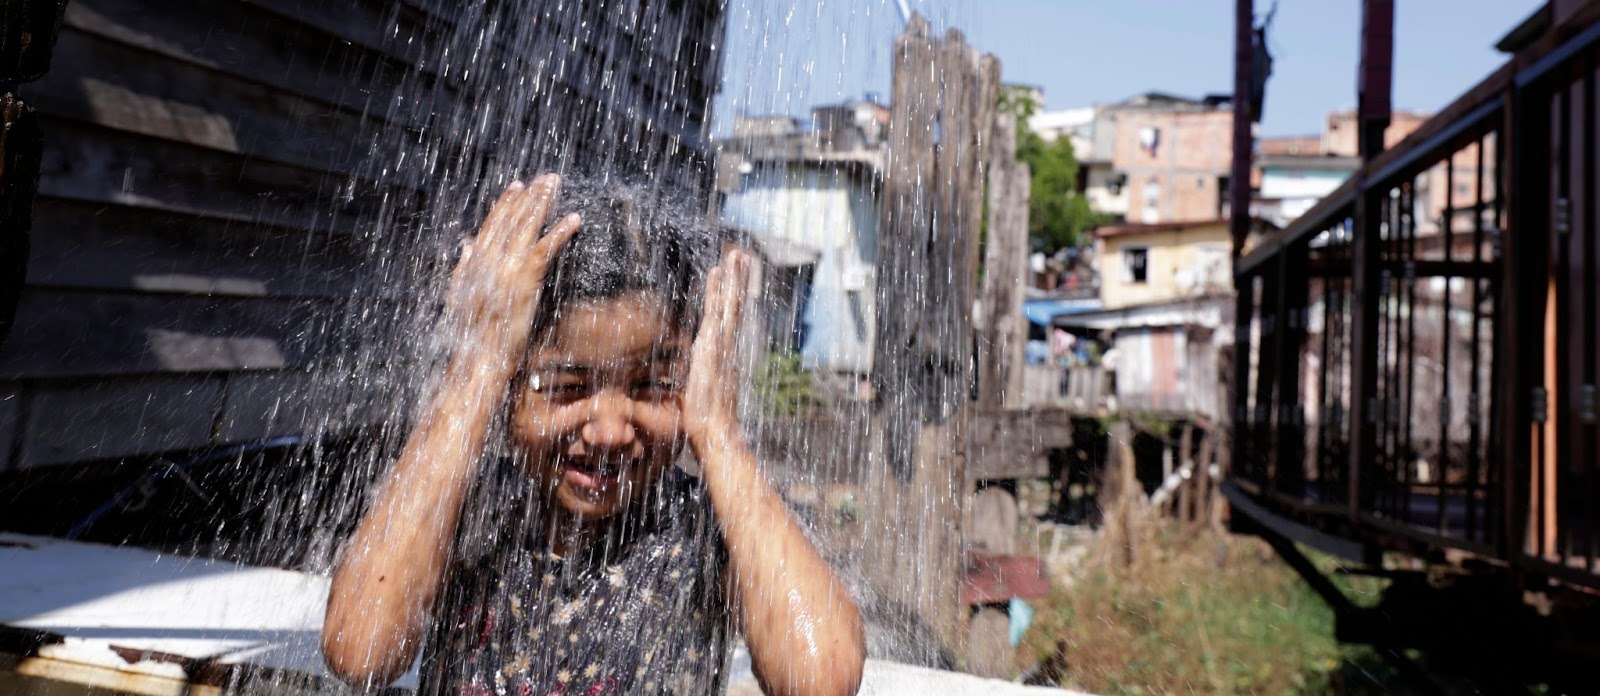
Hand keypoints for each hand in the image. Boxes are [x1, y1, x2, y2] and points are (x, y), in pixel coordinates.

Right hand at [443, 174, 579, 383]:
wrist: (478, 357)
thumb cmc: (472, 334)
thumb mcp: (462, 296)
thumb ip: (465, 268)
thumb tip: (467, 245)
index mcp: (475, 263)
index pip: (492, 226)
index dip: (505, 205)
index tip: (516, 186)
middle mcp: (488, 259)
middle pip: (511, 219)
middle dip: (529, 196)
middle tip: (546, 178)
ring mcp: (505, 267)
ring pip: (527, 226)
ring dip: (543, 202)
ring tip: (555, 185)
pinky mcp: (524, 279)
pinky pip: (546, 249)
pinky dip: (561, 231)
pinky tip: (575, 218)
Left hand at [683, 249, 750, 449]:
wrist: (717, 435)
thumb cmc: (704, 424)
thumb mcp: (694, 397)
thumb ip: (692, 382)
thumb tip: (685, 381)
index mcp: (718, 356)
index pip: (722, 319)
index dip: (722, 296)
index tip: (721, 274)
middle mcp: (724, 347)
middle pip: (733, 306)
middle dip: (736, 280)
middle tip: (739, 254)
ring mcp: (722, 347)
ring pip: (729, 305)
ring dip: (732, 278)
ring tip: (735, 254)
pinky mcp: (716, 348)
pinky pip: (718, 314)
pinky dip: (720, 293)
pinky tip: (718, 274)